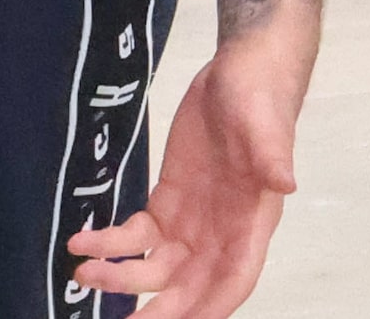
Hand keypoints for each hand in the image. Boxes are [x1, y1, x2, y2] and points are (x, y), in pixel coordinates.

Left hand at [68, 30, 306, 316]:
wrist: (239, 73)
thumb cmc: (259, 99)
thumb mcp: (266, 124)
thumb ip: (272, 156)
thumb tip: (286, 183)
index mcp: (252, 224)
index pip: (234, 279)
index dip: (208, 307)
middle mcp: (222, 232)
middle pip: (189, 286)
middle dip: (156, 309)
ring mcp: (193, 221)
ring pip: (156, 267)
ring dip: (122, 277)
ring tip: (83, 273)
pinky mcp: (168, 201)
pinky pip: (138, 235)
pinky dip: (111, 242)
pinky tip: (83, 241)